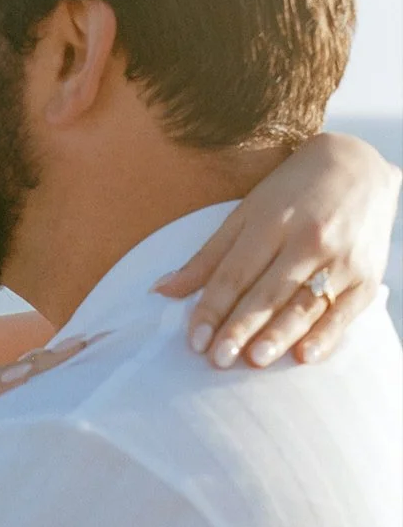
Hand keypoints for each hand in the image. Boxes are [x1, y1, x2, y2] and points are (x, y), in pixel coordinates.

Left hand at [155, 131, 399, 367]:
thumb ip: (207, 257)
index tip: (195, 340)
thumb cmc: (292, 194)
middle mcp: (308, 239)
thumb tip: (161, 291)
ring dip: (279, 335)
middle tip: (219, 358)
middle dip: (242, 327)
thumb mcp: (246, 214)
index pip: (235, 273)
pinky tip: (306, 356)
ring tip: (255, 360)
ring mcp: (341, 259)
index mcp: (272, 222)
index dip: (212, 307)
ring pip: (305, 304)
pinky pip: (344, 312)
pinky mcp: (367, 278)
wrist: (359, 166)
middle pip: (268, 291)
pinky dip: (326, 335)